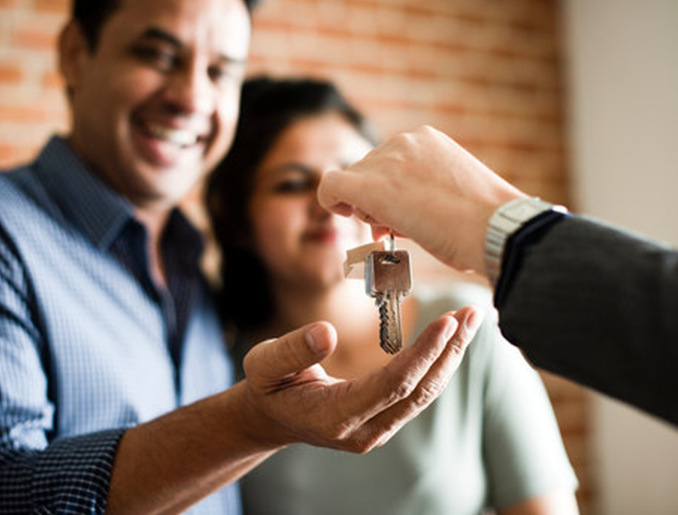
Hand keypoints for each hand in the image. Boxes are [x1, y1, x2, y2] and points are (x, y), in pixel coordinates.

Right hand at [241, 306, 481, 452]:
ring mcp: (376, 430)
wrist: (273, 417)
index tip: (446, 322)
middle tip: (472, 313)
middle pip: (418, 391)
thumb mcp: (264, 364)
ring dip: (450, 356)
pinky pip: (418, 393)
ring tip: (470, 320)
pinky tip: (450, 340)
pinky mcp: (383, 421)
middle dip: (449, 351)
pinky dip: (438, 364)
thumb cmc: (268, 386)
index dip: (422, 354)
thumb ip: (292, 350)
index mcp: (335, 416)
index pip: (392, 385)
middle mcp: (363, 431)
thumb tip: (326, 332)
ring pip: (424, 394)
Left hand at [317, 125, 524, 272]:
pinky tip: (342, 212)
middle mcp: (404, 143)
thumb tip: (393, 215)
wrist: (494, 228)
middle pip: (367, 171)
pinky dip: (331, 199)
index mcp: (427, 141)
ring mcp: (386, 161)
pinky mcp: (370, 185)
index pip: (388, 164)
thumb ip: (420, 195)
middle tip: (390, 229)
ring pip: (353, 181)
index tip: (399, 214)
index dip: (387, 191)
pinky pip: (332, 185)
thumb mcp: (452, 195)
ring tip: (394, 229)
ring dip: (364, 207)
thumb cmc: (482, 223)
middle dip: (373, 201)